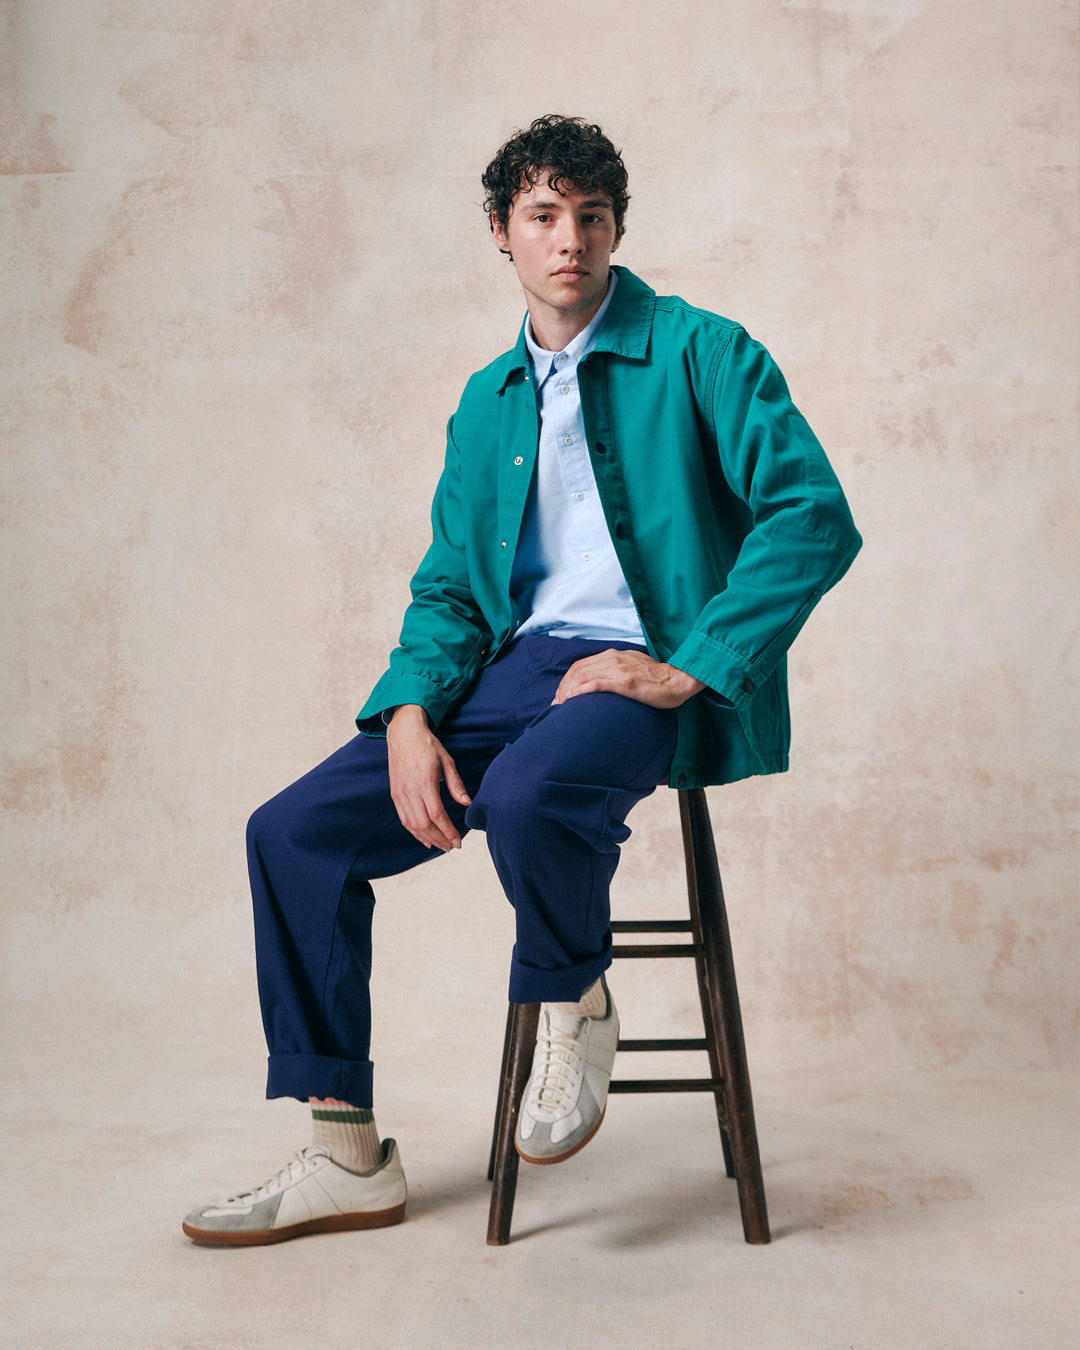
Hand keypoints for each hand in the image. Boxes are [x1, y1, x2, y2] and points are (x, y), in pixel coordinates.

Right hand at [386, 705, 470, 851]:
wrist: (403, 733)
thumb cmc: (427, 745)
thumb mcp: (447, 761)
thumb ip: (456, 784)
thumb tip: (467, 803)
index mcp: (424, 782)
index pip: (437, 815)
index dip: (448, 831)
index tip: (458, 841)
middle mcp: (410, 791)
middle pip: (424, 824)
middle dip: (439, 839)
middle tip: (452, 847)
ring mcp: (400, 794)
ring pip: (413, 825)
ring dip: (427, 838)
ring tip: (441, 846)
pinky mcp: (395, 794)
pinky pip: (404, 819)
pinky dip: (414, 832)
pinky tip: (424, 839)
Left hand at [551, 649, 704, 708]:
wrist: (679, 679)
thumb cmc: (659, 678)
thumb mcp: (635, 666)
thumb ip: (619, 670)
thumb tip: (605, 681)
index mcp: (614, 655)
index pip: (582, 664)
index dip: (568, 679)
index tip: (562, 693)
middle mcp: (613, 659)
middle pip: (578, 670)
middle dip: (563, 686)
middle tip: (556, 703)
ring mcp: (618, 670)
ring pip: (582, 677)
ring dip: (567, 691)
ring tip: (559, 705)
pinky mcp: (624, 683)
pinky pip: (595, 685)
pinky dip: (579, 692)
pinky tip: (571, 701)